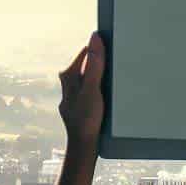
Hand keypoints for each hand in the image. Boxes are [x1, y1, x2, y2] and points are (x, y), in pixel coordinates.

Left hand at [59, 32, 104, 148]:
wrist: (83, 146)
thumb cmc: (86, 118)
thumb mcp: (93, 89)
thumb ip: (94, 64)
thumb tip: (95, 38)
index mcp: (69, 76)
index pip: (86, 52)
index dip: (100, 50)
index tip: (115, 52)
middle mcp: (68, 83)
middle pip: (88, 65)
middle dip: (102, 65)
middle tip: (117, 69)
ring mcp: (74, 94)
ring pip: (90, 79)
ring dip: (102, 78)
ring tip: (115, 84)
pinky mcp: (80, 104)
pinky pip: (92, 90)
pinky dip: (101, 90)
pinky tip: (109, 97)